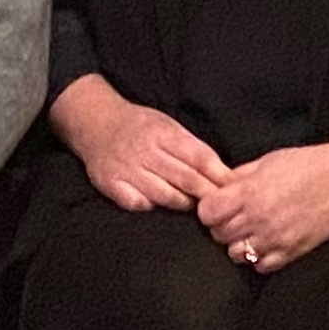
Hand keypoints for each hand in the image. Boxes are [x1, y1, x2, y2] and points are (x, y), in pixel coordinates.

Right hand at [52, 76, 231, 213]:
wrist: (96, 124)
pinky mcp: (111, 185)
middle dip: (206, 194)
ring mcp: (127, 169)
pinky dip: (151, 206)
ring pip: (165, 195)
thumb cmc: (138, 126)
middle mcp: (145, 151)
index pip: (198, 157)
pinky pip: (138, 203)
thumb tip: (221, 171)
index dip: (218, 175)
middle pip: (185, 178)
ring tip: (190, 204)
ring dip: (183, 203)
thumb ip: (190, 146)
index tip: (232, 187)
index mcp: (163, 133)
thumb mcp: (166, 124)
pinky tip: (157, 204)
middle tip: (220, 206)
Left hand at [193, 143, 328, 275]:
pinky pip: (261, 267)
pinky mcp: (291, 253)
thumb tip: (219, 187)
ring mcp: (274, 240)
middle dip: (221, 225)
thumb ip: (239, 177)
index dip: (208, 208)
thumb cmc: (308, 165)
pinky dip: (259, 258)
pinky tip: (266, 242)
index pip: (207, 213)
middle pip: (218, 234)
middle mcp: (258, 219)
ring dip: (238, 243)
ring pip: (236, 254)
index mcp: (249, 193)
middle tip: (233, 216)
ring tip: (249, 230)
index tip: (216, 204)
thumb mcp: (267, 161)